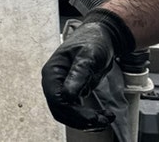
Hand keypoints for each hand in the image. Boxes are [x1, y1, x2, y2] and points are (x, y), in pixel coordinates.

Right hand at [41, 8, 135, 130]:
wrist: (102, 36)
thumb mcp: (88, 56)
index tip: (93, 117)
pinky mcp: (72, 91)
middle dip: (80, 120)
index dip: (73, 112)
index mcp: (52, 71)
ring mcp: (62, 87)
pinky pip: (76, 110)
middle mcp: (54, 81)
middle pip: (59, 110)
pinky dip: (88, 117)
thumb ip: (78, 74)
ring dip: (85, 121)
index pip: (56, 99)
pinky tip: (104, 115)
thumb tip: (68, 96)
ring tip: (106, 119)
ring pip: (67, 113)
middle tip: (102, 121)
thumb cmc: (93, 42)